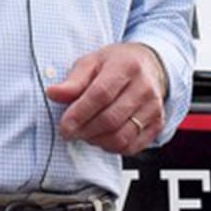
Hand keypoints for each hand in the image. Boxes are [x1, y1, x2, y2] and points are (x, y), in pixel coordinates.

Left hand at [45, 43, 166, 155]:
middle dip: (85, 130)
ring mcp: (154, 108)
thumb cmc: (116, 64)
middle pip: (111, 119)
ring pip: (121, 137)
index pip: (101, 94)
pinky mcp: (158, 124)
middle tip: (70, 131)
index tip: (64, 126)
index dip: (80, 113)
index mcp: (126, 67)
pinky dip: (111, 147)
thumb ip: (72, 81)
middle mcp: (144, 87)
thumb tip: (52, 94)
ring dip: (96, 141)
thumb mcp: (91, 63)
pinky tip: (102, 136)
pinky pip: (131, 146)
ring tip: (85, 132)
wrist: (149, 66)